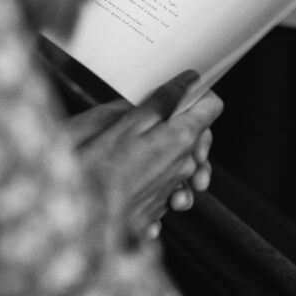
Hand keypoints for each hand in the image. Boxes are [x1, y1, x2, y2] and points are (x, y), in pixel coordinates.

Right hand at [71, 71, 223, 240]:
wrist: (84, 216)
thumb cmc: (100, 166)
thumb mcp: (128, 123)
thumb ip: (163, 101)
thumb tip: (191, 79)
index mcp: (180, 138)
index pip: (211, 107)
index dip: (198, 95)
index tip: (183, 92)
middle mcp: (184, 164)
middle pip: (198, 136)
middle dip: (182, 124)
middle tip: (158, 118)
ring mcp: (173, 187)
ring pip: (183, 161)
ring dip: (167, 152)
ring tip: (145, 149)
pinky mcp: (158, 207)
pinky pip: (167, 187)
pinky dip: (155, 177)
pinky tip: (139, 175)